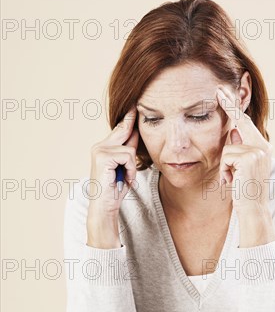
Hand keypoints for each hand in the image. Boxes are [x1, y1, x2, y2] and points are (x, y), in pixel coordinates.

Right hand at [86, 106, 138, 247]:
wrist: (105, 206)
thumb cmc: (115, 189)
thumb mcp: (125, 167)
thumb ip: (129, 151)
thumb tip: (137, 134)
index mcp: (103, 148)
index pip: (120, 130)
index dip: (128, 119)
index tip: (135, 105)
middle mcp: (99, 146)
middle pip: (124, 130)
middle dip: (132, 121)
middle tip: (137, 105)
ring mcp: (99, 150)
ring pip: (130, 149)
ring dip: (133, 167)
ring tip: (127, 178)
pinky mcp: (103, 156)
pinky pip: (128, 156)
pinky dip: (131, 170)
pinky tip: (125, 179)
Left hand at [216, 85, 272, 212]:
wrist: (253, 209)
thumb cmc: (244, 190)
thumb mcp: (240, 167)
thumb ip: (239, 147)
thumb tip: (234, 129)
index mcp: (262, 147)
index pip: (246, 123)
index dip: (235, 108)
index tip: (224, 93)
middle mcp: (263, 146)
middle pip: (240, 121)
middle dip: (229, 105)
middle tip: (218, 89)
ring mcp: (258, 151)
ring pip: (227, 147)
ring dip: (224, 166)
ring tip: (232, 180)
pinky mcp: (249, 158)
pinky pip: (226, 157)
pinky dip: (224, 171)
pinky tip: (232, 182)